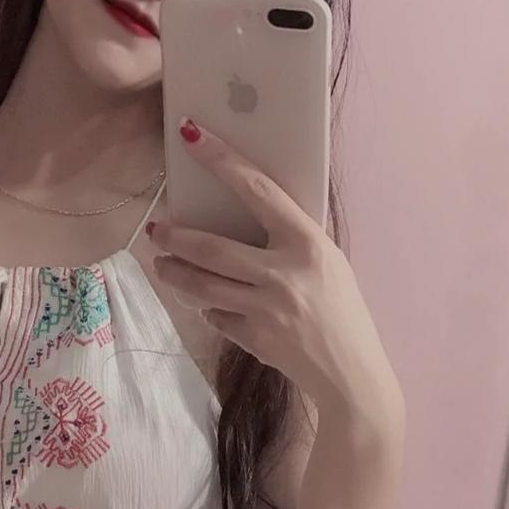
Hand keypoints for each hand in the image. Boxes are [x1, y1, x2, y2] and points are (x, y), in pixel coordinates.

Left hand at [150, 117, 401, 428]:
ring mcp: (265, 310)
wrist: (352, 373)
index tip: (191, 135)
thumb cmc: (342, 309)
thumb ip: (289, 238)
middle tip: (157, 230)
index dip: (220, 159)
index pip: (256, 189)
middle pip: (210, 247)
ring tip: (163, 264)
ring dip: (173, 272)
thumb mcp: (326, 261)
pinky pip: (215, 316)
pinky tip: (208, 303)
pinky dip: (208, 308)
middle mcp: (284, 274)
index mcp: (307, 244)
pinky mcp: (253, 340)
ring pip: (200, 285)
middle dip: (174, 236)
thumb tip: (245, 207)